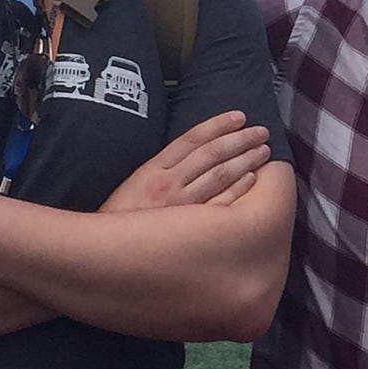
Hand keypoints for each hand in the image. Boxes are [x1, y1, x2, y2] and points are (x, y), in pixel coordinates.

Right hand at [101, 111, 270, 212]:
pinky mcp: (188, 228)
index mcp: (153, 168)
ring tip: (263, 151)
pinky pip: (220, 204)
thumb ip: (164, 167)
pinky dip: (239, 189)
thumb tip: (196, 152)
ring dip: (245, 161)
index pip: (192, 138)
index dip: (218, 124)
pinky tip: (253, 179)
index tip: (239, 116)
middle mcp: (168, 183)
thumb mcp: (136, 183)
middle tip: (261, 131)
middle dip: (240, 140)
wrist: (104, 252)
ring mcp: (180, 206)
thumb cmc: (122, 218)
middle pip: (212, 154)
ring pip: (220, 176)